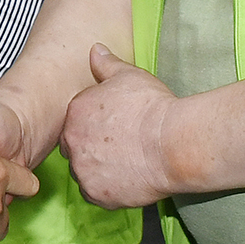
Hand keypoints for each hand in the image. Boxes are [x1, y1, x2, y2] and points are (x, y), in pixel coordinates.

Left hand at [58, 45, 180, 209]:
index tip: (113, 129)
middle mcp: (71, 142)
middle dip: (92, 148)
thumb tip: (95, 49)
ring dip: (98, 169)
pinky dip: (108, 189)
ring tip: (126, 163)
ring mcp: (82, 170)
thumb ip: (106, 64)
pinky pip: (96, 193)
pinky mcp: (97, 194)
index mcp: (75, 111)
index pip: (74, 122)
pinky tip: (128, 179)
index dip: (94, 126)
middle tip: (120, 147)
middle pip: (74, 148)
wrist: (173, 143)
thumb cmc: (153, 107)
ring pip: (84, 172)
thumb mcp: (129, 76)